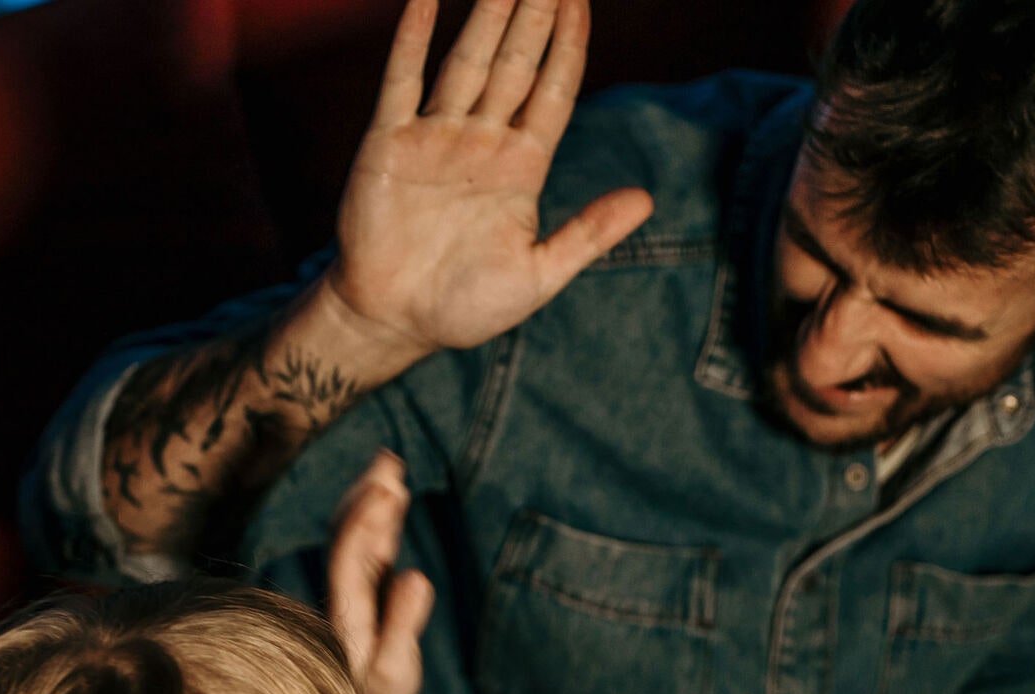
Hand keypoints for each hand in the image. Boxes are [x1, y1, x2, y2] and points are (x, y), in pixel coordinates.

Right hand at [325, 0, 652, 356]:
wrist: (394, 322)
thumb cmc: (467, 307)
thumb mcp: (537, 277)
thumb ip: (587, 234)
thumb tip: (645, 200)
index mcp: (521, 168)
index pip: (554, 90)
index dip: (570, 45)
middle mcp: (482, 142)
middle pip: (516, 62)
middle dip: (535, 11)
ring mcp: (436, 137)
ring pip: (467, 60)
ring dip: (486, 12)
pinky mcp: (389, 144)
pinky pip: (402, 80)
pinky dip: (412, 37)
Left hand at [327, 449, 434, 693]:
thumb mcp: (391, 673)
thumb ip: (401, 626)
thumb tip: (416, 577)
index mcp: (345, 615)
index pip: (350, 558)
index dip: (366, 521)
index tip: (386, 489)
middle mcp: (341, 596)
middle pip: (347, 536)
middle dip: (366, 498)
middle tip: (387, 463)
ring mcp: (351, 589)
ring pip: (354, 534)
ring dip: (370, 498)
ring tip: (388, 464)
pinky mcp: (364, 589)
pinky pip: (366, 543)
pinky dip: (377, 515)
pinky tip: (390, 493)